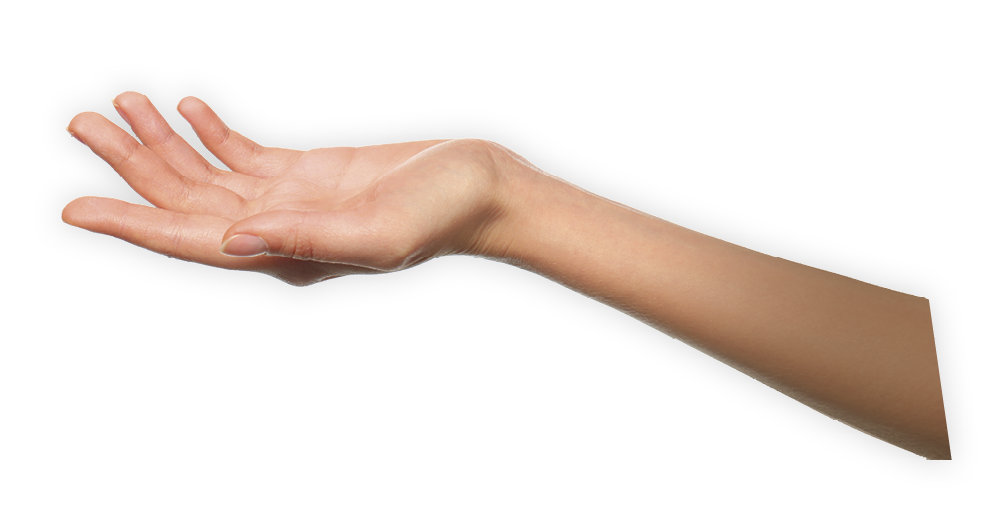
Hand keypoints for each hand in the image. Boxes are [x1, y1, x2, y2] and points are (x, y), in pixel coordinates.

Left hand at [62, 92, 515, 286]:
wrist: (480, 190)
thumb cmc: (441, 215)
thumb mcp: (378, 233)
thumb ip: (306, 240)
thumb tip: (233, 241)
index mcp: (287, 255)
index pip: (192, 243)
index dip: (131, 226)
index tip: (74, 210)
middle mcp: (278, 232)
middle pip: (186, 201)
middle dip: (132, 166)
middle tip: (80, 125)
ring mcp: (291, 201)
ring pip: (207, 174)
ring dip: (161, 142)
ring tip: (116, 107)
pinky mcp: (308, 173)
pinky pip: (242, 155)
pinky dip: (208, 133)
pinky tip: (184, 110)